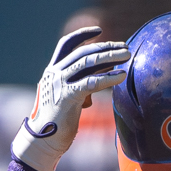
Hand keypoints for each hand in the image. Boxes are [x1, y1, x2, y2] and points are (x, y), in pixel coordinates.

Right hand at [12, 27, 129, 170]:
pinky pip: (91, 83)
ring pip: (88, 63)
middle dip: (105, 47)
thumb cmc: (58, 122)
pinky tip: (121, 76)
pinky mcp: (67, 96)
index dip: (82, 34)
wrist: (43, 141)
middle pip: (83, 52)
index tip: (99, 30)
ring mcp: (60, 84)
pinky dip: (108, 78)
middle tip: (124, 47)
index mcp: (53, 71)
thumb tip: (100, 77)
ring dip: (110, 57)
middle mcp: (54, 73)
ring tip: (127, 56)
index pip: (66, 44)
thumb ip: (80, 84)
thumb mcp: (69, 98)